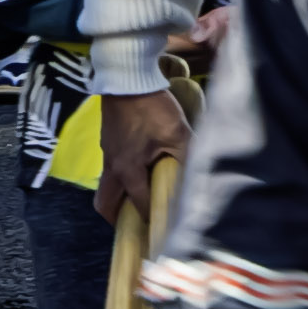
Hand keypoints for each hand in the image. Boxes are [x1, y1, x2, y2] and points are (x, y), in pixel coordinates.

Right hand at [92, 83, 186, 224]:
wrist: (128, 78)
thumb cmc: (153, 107)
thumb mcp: (179, 134)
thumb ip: (189, 160)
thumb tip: (201, 181)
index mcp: (128, 170)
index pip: (139, 206)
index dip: (152, 220)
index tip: (164, 230)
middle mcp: (112, 166)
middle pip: (105, 204)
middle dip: (119, 218)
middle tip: (138, 223)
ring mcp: (107, 153)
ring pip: (107, 187)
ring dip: (120, 197)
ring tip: (142, 199)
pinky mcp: (107, 141)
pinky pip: (110, 170)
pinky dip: (122, 179)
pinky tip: (141, 171)